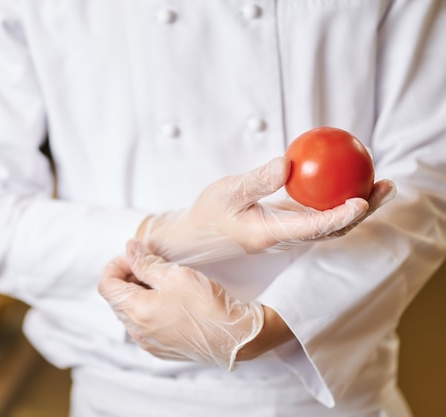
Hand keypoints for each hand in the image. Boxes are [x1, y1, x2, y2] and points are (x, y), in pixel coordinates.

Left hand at [98, 240, 263, 370]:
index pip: (106, 284)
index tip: (135, 255)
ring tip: (163, 281)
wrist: (235, 337)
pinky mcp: (160, 348)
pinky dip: (148, 308)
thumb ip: (146, 262)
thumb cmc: (208, 305)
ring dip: (138, 292)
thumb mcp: (175, 274)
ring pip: (129, 312)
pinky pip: (142, 324)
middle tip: (150, 264)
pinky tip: (169, 299)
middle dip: (127, 277)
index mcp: (136, 311)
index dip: (117, 264)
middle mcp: (136, 331)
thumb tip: (130, 249)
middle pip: (116, 298)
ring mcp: (147, 342)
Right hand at [138, 157, 395, 264]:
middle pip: (333, 228)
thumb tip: (288, 163)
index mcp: (271, 233)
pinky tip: (348, 183)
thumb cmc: (210, 213)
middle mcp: (286, 237)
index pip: (313, 228)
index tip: (362, 201)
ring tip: (380, 183)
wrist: (200, 235)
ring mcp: (289, 234)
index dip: (340, 216)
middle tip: (386, 186)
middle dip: (363, 212)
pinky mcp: (288, 226)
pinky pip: (319, 216)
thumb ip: (257, 180)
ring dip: (358, 207)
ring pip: (330, 224)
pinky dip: (338, 202)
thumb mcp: (227, 191)